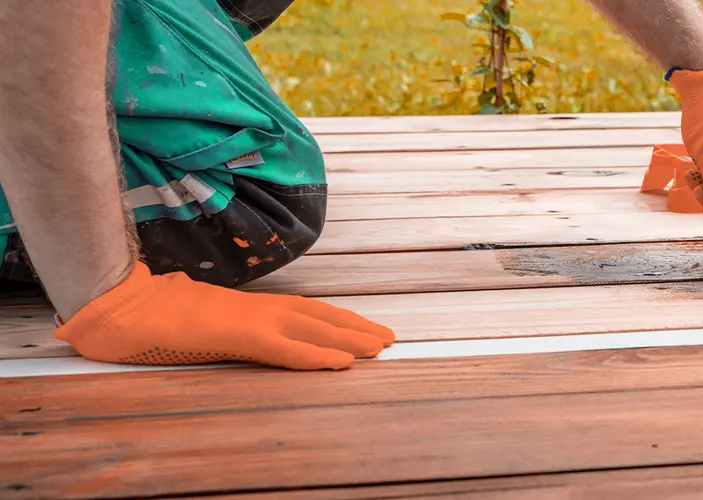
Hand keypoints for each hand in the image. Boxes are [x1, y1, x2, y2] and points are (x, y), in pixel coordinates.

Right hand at [53, 261, 394, 369]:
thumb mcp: (195, 324)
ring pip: (311, 327)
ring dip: (348, 338)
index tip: (362, 331)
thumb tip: (236, 335)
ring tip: (380, 347)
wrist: (114, 308)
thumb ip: (221, 330)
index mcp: (245, 308)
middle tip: (388, 338)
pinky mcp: (235, 333)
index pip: (300, 312)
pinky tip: (343, 363)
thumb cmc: (147, 318)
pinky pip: (284, 347)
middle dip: (354, 327)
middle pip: (316, 315)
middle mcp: (253, 308)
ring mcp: (245, 317)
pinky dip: (317, 355)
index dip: (333, 321)